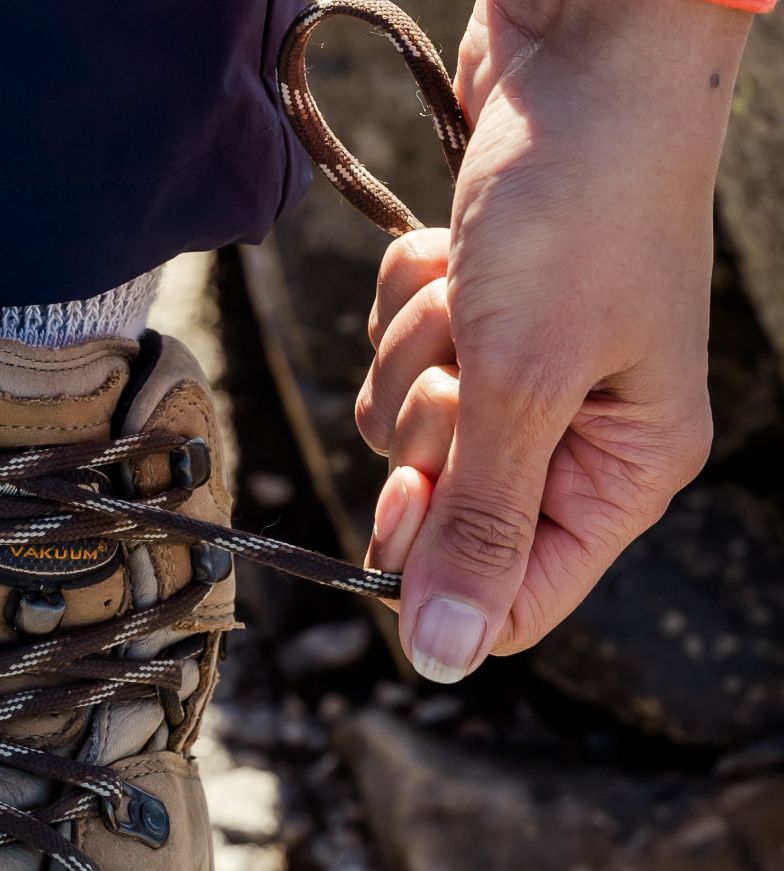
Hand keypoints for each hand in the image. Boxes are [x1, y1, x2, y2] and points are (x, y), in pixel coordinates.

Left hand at [353, 0, 744, 681]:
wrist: (579, 59)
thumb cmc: (576, 209)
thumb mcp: (521, 380)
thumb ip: (478, 521)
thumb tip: (444, 657)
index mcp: (628, 468)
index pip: (515, 594)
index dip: (443, 567)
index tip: (415, 495)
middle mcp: (582, 430)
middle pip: (442, 506)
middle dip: (428, 428)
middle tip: (468, 362)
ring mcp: (525, 366)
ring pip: (402, 421)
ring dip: (413, 349)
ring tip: (473, 283)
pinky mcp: (476, 309)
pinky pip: (396, 346)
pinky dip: (412, 297)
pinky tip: (456, 249)